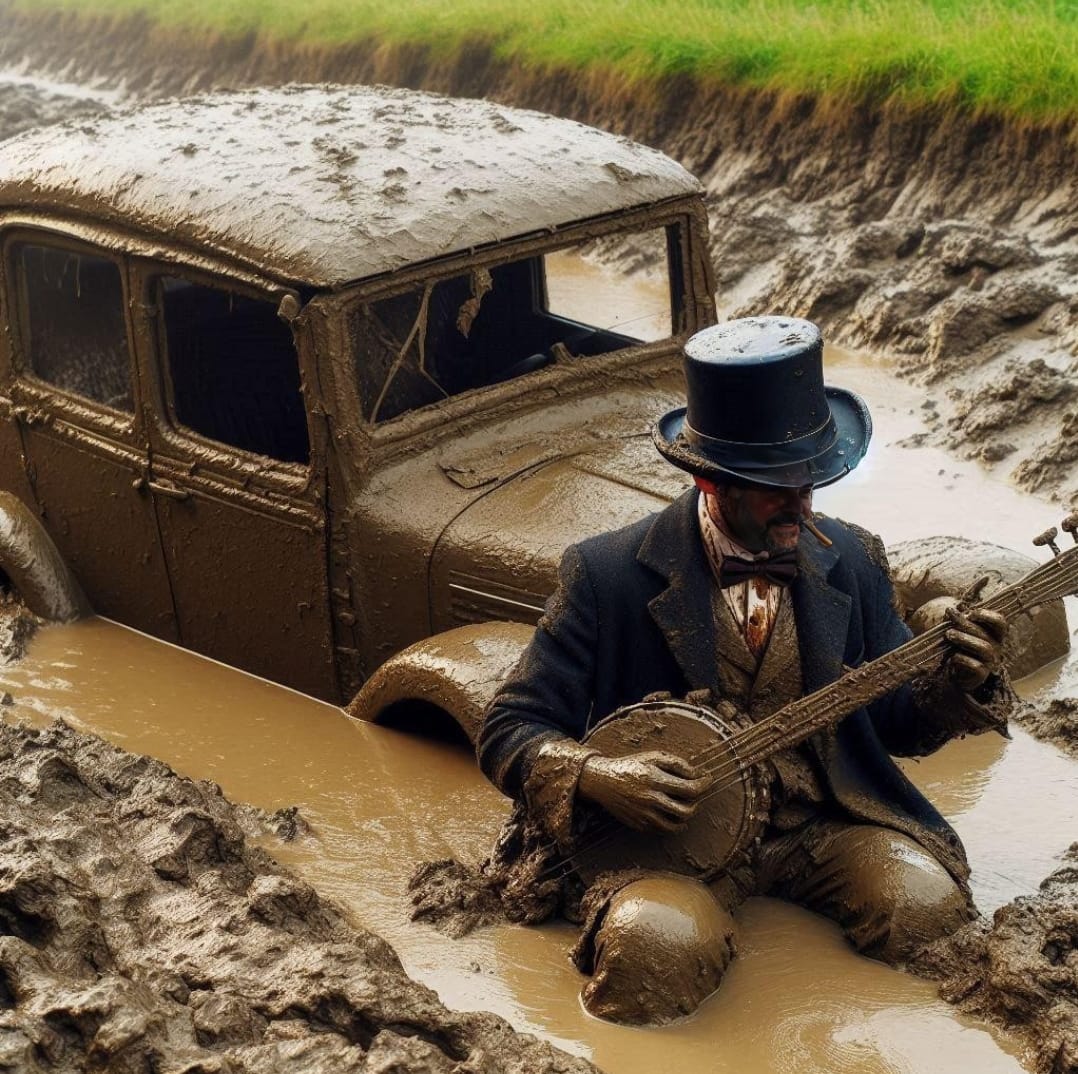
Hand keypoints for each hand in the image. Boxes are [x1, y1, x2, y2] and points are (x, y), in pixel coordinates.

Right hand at [577, 751, 712, 832]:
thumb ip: (675, 763)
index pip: (690, 789)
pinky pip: (661, 830)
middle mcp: (650, 799)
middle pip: (686, 811)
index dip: (704, 785)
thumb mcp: (651, 756)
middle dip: (696, 804)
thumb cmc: (629, 765)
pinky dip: (670, 823)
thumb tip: (695, 774)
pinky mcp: (639, 825)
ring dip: (685, 817)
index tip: (707, 780)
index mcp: (655, 780)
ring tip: (684, 807)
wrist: (602, 781)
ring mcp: (644, 815)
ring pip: (675, 826)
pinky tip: (669, 813)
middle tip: (695, 796)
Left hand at [944, 604, 1007, 691]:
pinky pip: (976, 665)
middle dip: (965, 625)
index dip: (987, 616)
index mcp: (993, 634)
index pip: (1000, 622)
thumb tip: (953, 609)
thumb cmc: (959, 647)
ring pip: (984, 648)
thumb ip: (958, 620)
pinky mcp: (982, 674)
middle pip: (985, 633)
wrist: (955, 673)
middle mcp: (996, 646)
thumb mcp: (958, 630)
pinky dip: (963, 659)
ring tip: (949, 635)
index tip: (970, 613)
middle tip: (950, 621)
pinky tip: (952, 657)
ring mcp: (990, 661)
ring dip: (964, 639)